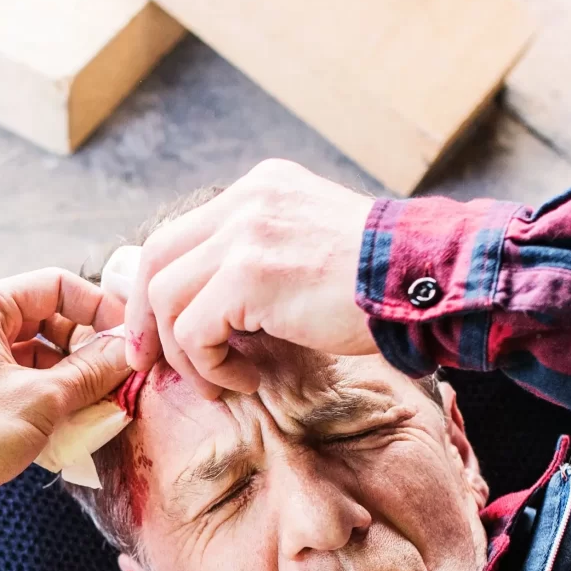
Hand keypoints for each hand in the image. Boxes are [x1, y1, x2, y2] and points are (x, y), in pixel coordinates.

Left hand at [0, 269, 133, 551]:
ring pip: (45, 361)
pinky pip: (31, 390)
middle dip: (90, 350)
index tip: (129, 338)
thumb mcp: (40, 399)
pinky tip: (79, 429)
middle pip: (53, 323)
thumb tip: (127, 353)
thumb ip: (90, 373)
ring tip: (105, 407)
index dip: (97, 308)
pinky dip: (56, 404)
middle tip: (121, 379)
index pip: (56, 286)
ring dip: (77, 382)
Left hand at [132, 159, 378, 395]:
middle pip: (156, 258)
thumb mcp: (313, 246)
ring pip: (168, 298)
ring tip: (219, 382)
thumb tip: (211, 309)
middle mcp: (247, 201)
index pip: (180, 233)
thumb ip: (263, 257)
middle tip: (149, 363)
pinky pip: (195, 331)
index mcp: (261, 188)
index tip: (155, 333)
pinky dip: (209, 366)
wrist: (425, 282)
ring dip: (184, 355)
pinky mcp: (250, 275)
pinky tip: (244, 380)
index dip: (154, 287)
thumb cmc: (382, 281)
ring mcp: (245, 234)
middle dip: (144, 319)